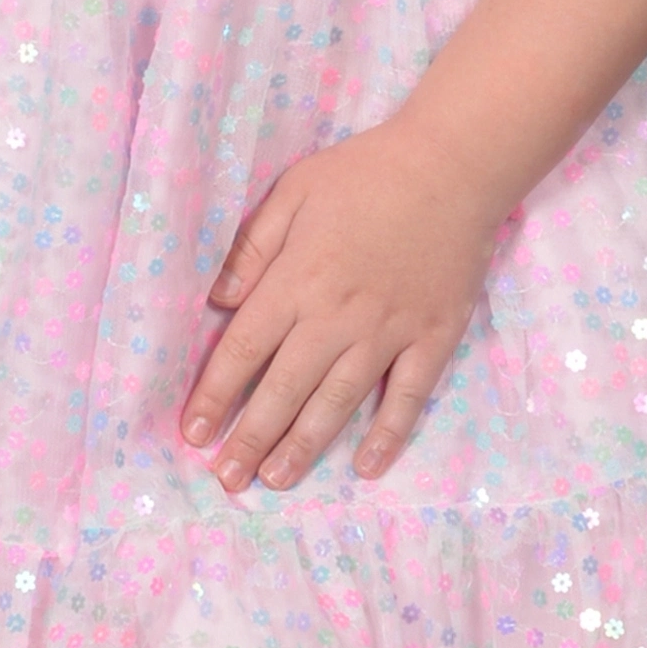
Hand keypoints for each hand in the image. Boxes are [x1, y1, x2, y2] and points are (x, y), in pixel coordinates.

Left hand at [180, 118, 506, 491]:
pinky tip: (366, 467)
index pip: (245, 349)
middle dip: (250, 439)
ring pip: (337, 403)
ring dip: (303, 447)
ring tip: (275, 481)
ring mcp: (388, 332)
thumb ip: (254, 246)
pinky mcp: (432, 338)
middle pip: (284, 389)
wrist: (452, 166)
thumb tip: (219, 301)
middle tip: (227, 480)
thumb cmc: (366, 172)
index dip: (216, 395)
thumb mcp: (295, 189)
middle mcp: (337, 316)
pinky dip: (387, 436)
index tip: (193, 434)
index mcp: (298, 279)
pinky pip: (407, 398)